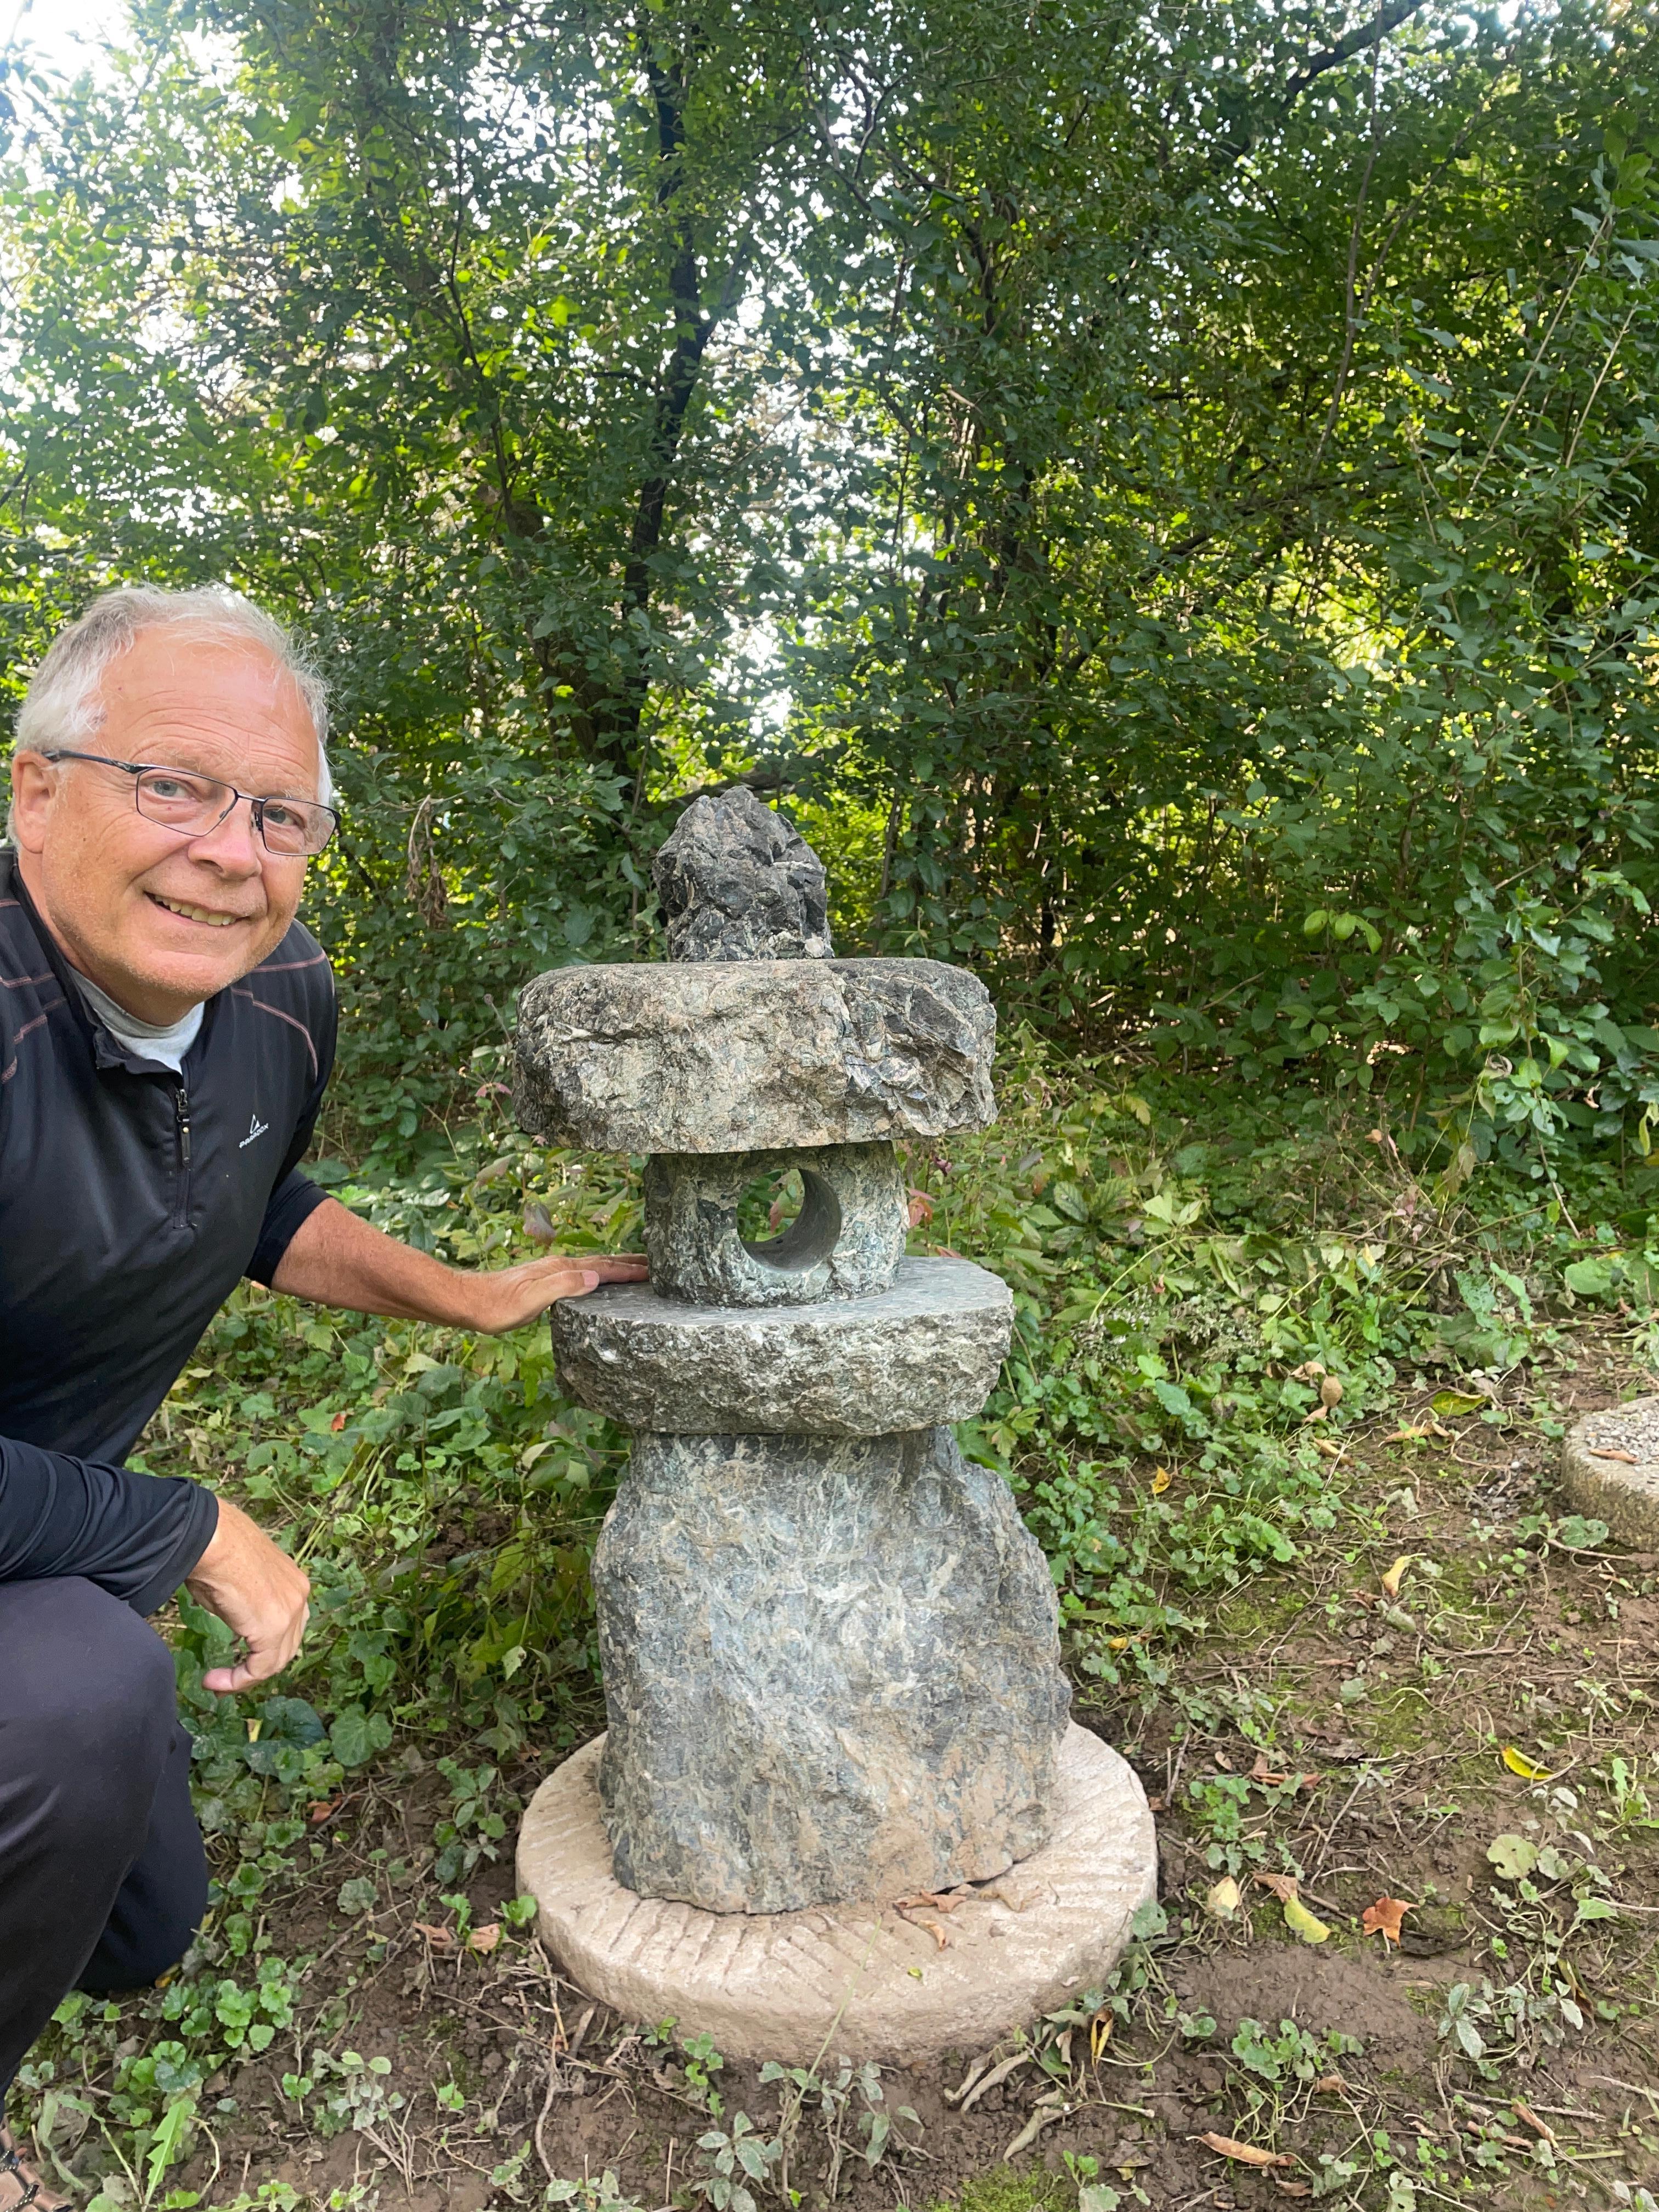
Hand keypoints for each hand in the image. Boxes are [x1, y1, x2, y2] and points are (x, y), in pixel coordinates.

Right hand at [186, 1498, 311, 1694]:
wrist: (211, 1538)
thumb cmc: (216, 1550)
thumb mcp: (237, 1580)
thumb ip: (246, 1603)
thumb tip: (236, 1615)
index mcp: (294, 1583)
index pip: (287, 1627)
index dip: (263, 1649)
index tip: (235, 1660)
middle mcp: (299, 1597)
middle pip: (285, 1647)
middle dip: (257, 1667)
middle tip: (227, 1680)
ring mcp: (289, 1613)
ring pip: (275, 1661)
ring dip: (245, 1677)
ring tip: (217, 1684)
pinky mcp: (272, 1628)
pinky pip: (260, 1667)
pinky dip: (238, 1680)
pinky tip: (215, 1682)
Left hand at [455, 1251, 648, 1333]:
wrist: (468, 1303)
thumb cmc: (496, 1306)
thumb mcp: (530, 1300)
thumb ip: (562, 1286)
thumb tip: (594, 1276)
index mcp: (560, 1269)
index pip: (602, 1268)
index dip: (628, 1270)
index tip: (652, 1271)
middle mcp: (559, 1266)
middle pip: (601, 1262)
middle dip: (628, 1263)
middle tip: (654, 1265)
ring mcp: (552, 1272)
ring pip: (592, 1267)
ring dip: (615, 1267)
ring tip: (634, 1268)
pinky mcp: (545, 1281)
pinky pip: (581, 1275)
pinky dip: (598, 1274)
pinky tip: (597, 1281)